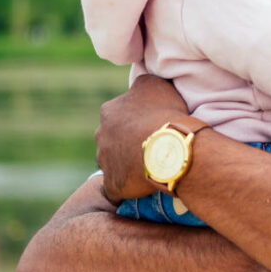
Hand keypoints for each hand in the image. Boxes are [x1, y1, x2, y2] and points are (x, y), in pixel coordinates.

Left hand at [95, 74, 188, 203]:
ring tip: (152, 165)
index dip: (137, 119)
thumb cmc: (164, 114)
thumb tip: (137, 88)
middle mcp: (101, 135)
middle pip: (113, 139)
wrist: (169, 148)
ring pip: (115, 162)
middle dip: (128, 141)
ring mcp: (105, 162)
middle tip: (152, 145)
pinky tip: (144, 184)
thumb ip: (142, 85)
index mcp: (109, 111)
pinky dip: (129, 186)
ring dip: (128, 163)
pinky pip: (119, 187)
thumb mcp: (155, 84)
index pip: (119, 114)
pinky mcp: (112, 185)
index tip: (152, 124)